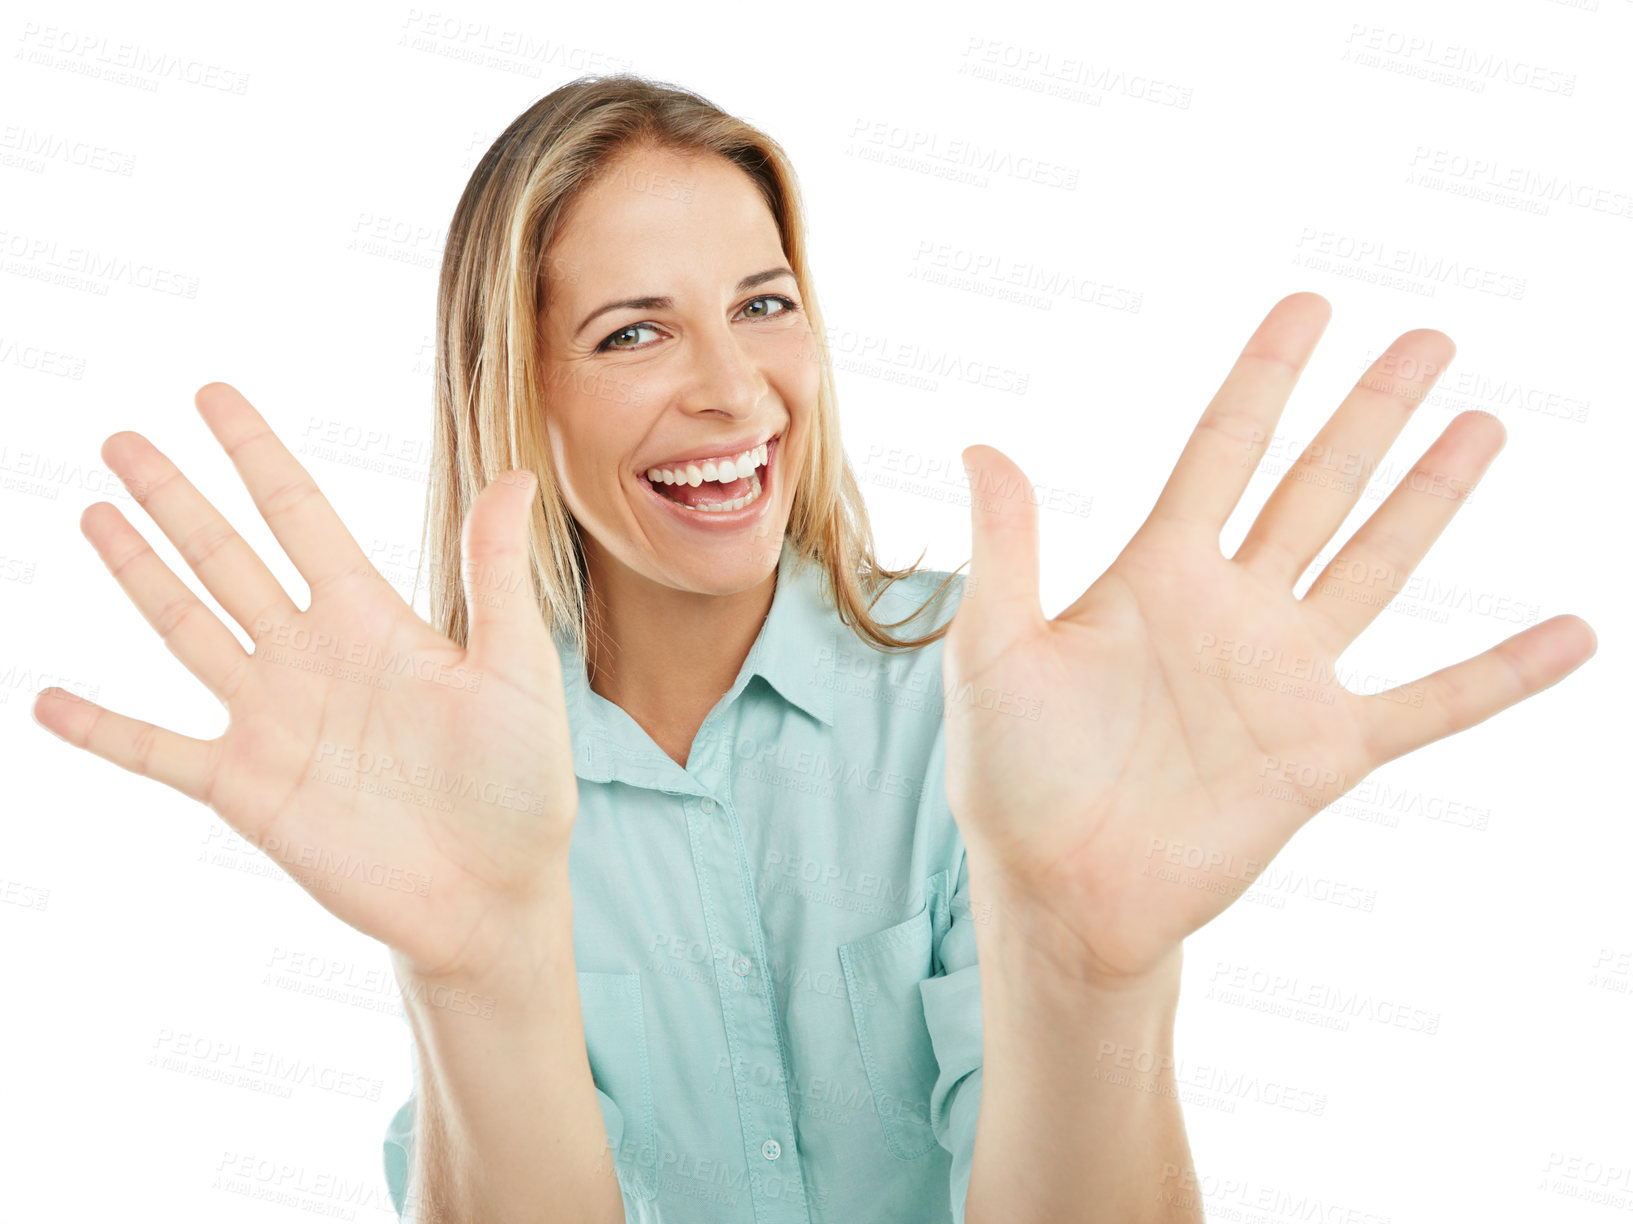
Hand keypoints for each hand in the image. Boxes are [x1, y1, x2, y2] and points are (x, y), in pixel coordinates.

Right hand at [32, 383, 576, 980]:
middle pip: (227, 558)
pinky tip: (49, 701)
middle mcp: (312, 657)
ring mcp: (272, 720)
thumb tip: (514, 474)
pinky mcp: (246, 789)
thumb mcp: (515, 670)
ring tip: (94, 514)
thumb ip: (496, 576)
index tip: (213, 395)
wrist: (491, 894)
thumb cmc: (519, 784)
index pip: (299, 516)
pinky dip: (103, 730)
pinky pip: (158, 750)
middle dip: (177, 498)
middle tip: (123, 440)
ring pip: (188, 628)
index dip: (255, 455)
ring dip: (139, 574)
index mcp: (373, 620)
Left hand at [943, 292, 1595, 983]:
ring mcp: (1285, 677)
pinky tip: (1570, 634)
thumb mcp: (995, 653)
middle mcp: (1232, 609)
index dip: (1267, 378)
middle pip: (1317, 487)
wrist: (1063, 895)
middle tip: (1432, 339)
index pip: (1224, 450)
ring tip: (1482, 426)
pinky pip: (1431, 704)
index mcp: (1154, 574)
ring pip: (1376, 565)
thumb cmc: (1013, 778)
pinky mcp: (1324, 753)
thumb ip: (1008, 551)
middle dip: (1371, 414)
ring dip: (1432, 498)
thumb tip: (982, 444)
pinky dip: (1500, 674)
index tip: (1312, 305)